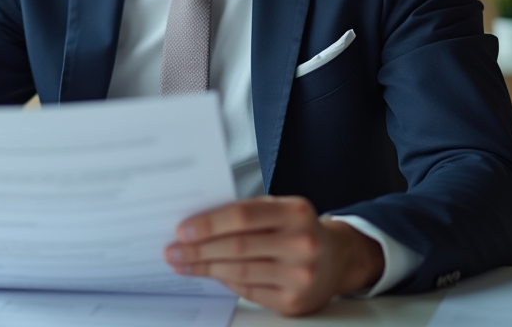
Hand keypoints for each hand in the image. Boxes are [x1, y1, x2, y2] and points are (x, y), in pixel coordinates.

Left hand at [164, 195, 383, 316]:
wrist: (338, 259)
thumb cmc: (298, 229)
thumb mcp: (281, 209)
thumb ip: (246, 212)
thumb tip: (196, 225)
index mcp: (296, 212)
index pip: (243, 216)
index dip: (208, 224)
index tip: (181, 230)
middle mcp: (301, 244)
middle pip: (237, 247)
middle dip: (198, 250)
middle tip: (172, 251)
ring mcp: (300, 276)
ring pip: (239, 272)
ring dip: (204, 268)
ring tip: (182, 264)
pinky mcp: (293, 302)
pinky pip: (248, 291)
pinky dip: (224, 282)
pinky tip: (208, 275)